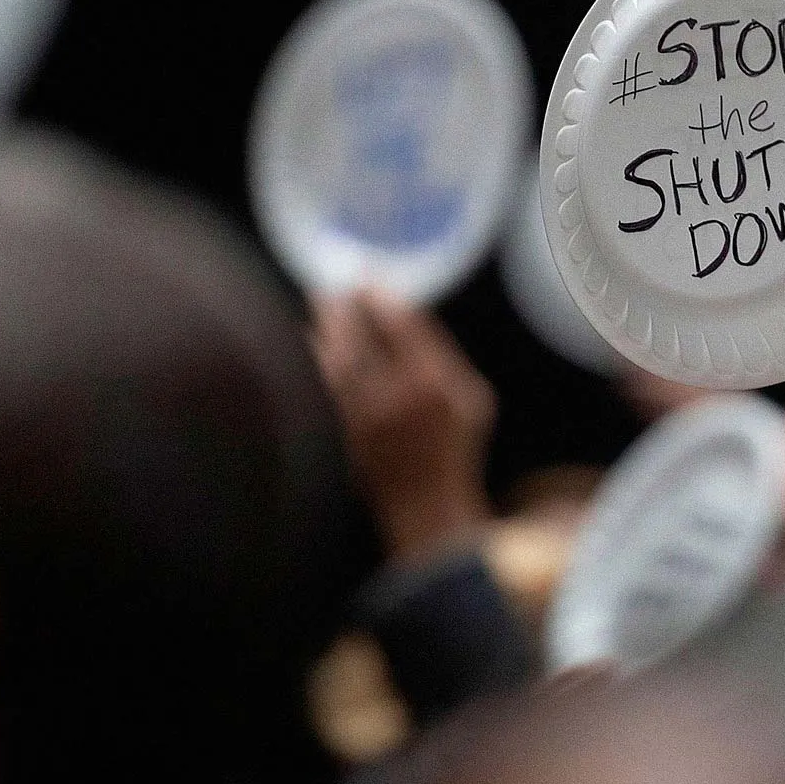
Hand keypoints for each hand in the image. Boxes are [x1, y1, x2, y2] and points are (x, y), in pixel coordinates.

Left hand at [313, 288, 496, 562]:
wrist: (425, 505)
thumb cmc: (455, 450)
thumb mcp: (473, 399)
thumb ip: (444, 356)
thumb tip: (407, 315)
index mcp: (433, 384)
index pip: (401, 324)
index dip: (381, 295)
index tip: (368, 278)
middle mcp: (391, 398)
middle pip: (357, 337)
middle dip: (342, 306)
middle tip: (334, 285)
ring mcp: (358, 419)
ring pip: (330, 361)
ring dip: (322, 331)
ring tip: (320, 312)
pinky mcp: (337, 434)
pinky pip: (318, 387)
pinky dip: (312, 362)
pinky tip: (310, 348)